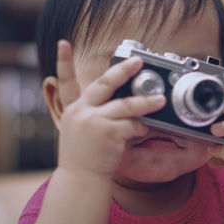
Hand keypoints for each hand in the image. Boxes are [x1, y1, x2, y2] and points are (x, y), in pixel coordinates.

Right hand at [55, 40, 165, 175]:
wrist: (80, 180)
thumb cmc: (83, 156)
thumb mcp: (79, 130)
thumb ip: (92, 114)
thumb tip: (116, 103)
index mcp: (74, 109)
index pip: (65, 81)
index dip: (63, 61)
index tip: (63, 43)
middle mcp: (81, 112)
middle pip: (104, 83)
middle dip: (123, 70)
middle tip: (139, 61)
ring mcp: (94, 122)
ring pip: (126, 105)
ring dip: (145, 101)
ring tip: (160, 99)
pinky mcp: (108, 134)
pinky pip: (132, 126)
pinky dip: (141, 129)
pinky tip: (143, 132)